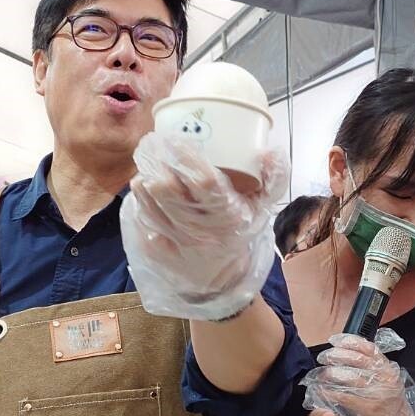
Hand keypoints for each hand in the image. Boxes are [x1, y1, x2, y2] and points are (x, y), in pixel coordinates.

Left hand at [120, 134, 287, 320]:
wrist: (220, 278)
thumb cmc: (240, 232)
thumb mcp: (263, 208)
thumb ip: (274, 178)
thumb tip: (269, 150)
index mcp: (228, 217)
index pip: (205, 182)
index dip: (188, 157)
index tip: (178, 137)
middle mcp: (199, 229)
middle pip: (168, 189)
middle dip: (157, 159)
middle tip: (155, 139)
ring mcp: (175, 240)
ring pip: (149, 199)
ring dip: (146, 172)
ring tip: (149, 155)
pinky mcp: (156, 248)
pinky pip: (141, 214)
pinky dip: (140, 195)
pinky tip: (144, 180)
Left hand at [302, 334, 414, 415]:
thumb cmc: (391, 409)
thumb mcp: (387, 384)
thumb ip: (372, 371)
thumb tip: (346, 359)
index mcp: (388, 369)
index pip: (369, 348)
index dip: (350, 342)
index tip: (335, 341)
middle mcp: (385, 378)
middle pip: (357, 359)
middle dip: (336, 356)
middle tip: (323, 357)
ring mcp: (378, 393)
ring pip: (351, 377)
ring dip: (332, 373)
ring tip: (321, 374)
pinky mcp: (370, 409)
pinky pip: (346, 397)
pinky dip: (332, 393)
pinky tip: (322, 391)